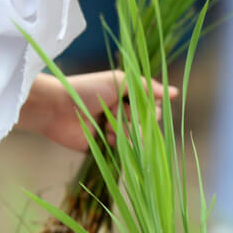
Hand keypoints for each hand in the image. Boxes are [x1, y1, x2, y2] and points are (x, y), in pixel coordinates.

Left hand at [22, 72, 177, 151]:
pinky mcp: (106, 147)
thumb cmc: (87, 89)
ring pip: (137, 138)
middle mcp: (125, 114)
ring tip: (105, 124)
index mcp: (129, 97)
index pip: (154, 107)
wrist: (57, 109)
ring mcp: (116, 131)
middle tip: (115, 110)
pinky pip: (124, 151)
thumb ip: (147, 87)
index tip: (133, 102)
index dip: (148, 108)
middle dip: (134, 119)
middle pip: (147, 124)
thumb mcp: (119, 81)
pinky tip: (103, 136)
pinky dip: (116, 143)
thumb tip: (174, 92)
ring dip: (123, 131)